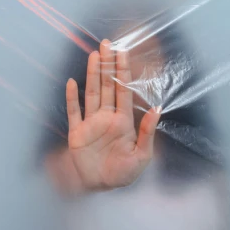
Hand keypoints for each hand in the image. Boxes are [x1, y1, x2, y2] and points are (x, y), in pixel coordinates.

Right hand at [65, 39, 160, 190]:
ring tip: (93, 55)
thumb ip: (147, 133)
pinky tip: (72, 82)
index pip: (124, 91)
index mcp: (123, 121)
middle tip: (106, 43)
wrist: (100, 186)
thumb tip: (157, 109)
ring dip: (92, 75)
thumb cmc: (123, 173)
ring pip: (91, 93)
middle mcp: (106, 117)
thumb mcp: (141, 156)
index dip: (123, 71)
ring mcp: (90, 123)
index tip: (123, 52)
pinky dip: (72, 98)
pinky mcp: (76, 132)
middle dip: (107, 65)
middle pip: (107, 86)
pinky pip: (73, 112)